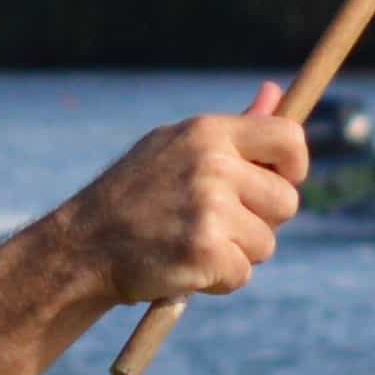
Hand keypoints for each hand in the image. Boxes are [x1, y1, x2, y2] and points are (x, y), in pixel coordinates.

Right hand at [63, 84, 307, 308]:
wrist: (81, 247)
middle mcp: (212, 165)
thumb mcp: (176, 148)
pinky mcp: (204, 253)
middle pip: (286, 201)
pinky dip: (219, 281)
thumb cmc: (135, 197)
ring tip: (192, 244)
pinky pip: (242, 274)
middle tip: (216, 225)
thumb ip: (234, 129)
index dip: (293, 167)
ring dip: (237, 254)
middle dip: (261, 221)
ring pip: (266, 244)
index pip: (289, 138)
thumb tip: (276, 93)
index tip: (276, 183)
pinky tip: (184, 268)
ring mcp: (209, 210)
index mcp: (208, 133)